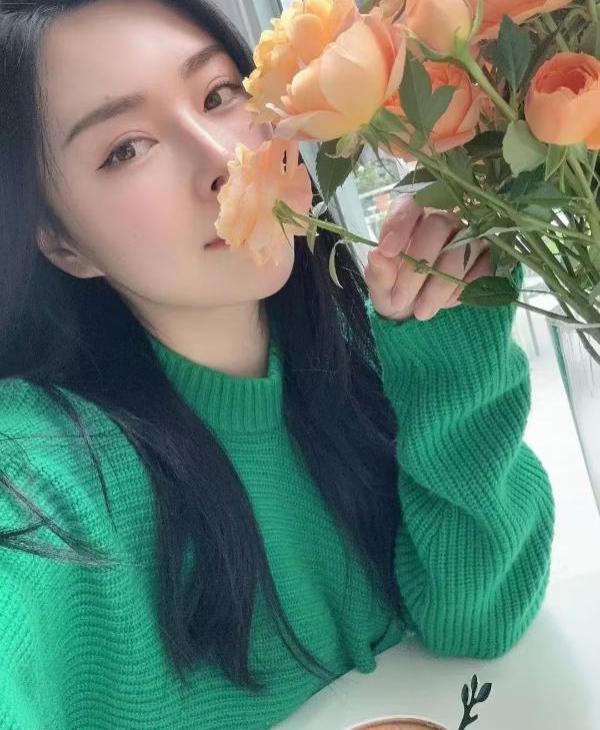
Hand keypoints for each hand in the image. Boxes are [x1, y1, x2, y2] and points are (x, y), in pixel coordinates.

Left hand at [364, 195, 492, 321]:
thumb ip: (378, 273)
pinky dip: (463, 290)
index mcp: (412, 217)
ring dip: (439, 285)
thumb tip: (376, 255)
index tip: (386, 251)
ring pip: (461, 251)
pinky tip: (446, 303)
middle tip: (400, 299)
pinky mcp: (490, 257)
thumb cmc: (397, 291)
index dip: (399, 224)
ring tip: (421, 312)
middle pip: (437, 227)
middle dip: (416, 268)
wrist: (420, 311)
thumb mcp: (382, 288)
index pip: (410, 204)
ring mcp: (471, 235)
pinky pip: (483, 269)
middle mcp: (444, 218)